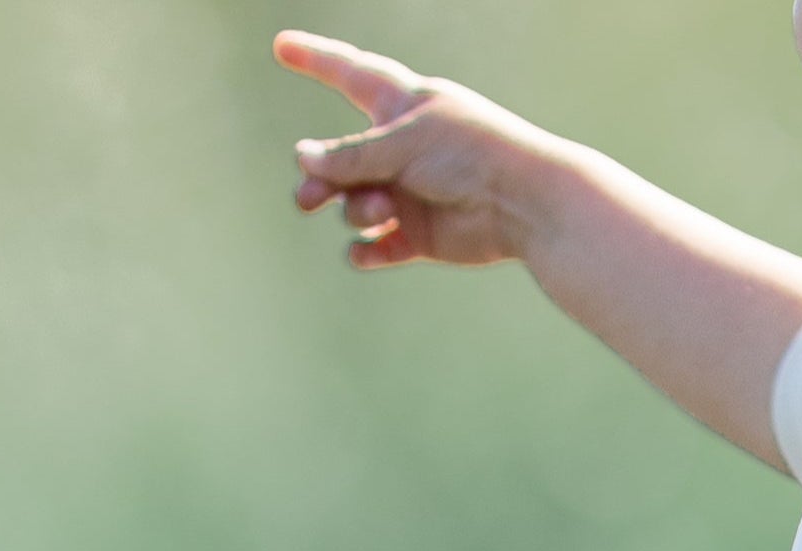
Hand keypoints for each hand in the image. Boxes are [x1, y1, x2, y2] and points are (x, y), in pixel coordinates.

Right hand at [274, 30, 563, 269]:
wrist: (521, 203)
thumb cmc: (469, 153)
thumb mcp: (403, 143)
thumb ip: (350, 156)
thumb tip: (303, 158)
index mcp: (401, 105)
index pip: (349, 74)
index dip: (314, 59)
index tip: (280, 46)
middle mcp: (401, 148)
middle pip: (339, 161)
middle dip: (321, 179)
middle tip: (308, 199)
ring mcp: (408, 193)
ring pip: (355, 205)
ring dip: (358, 210)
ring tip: (385, 211)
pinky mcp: (419, 235)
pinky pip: (378, 247)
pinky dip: (369, 252)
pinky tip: (368, 253)